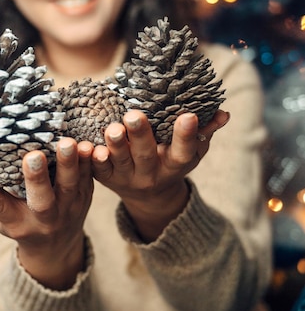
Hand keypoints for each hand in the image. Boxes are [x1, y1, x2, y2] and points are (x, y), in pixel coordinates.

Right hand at [0, 137, 93, 289]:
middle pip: (42, 200)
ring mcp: (68, 208)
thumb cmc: (17, 223)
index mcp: (15, 222)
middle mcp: (42, 218)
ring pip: (71, 186)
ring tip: (67, 143)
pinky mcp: (86, 196)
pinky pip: (90, 178)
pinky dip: (91, 161)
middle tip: (33, 156)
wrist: (56, 245)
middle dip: (37, 178)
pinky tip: (90, 144)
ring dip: (70, 164)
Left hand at [92, 109, 229, 241]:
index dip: (186, 135)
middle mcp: (151, 173)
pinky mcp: (106, 178)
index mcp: (174, 165)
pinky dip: (92, 159)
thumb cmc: (171, 161)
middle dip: (140, 135)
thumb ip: (205, 132)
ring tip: (112, 128)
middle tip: (134, 114)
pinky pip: (97, 170)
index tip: (189, 116)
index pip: (184, 152)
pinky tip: (87, 146)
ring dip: (115, 145)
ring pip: (120, 162)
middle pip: (146, 155)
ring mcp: (128, 177)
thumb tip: (223, 114)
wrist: (149, 196)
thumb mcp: (192, 152)